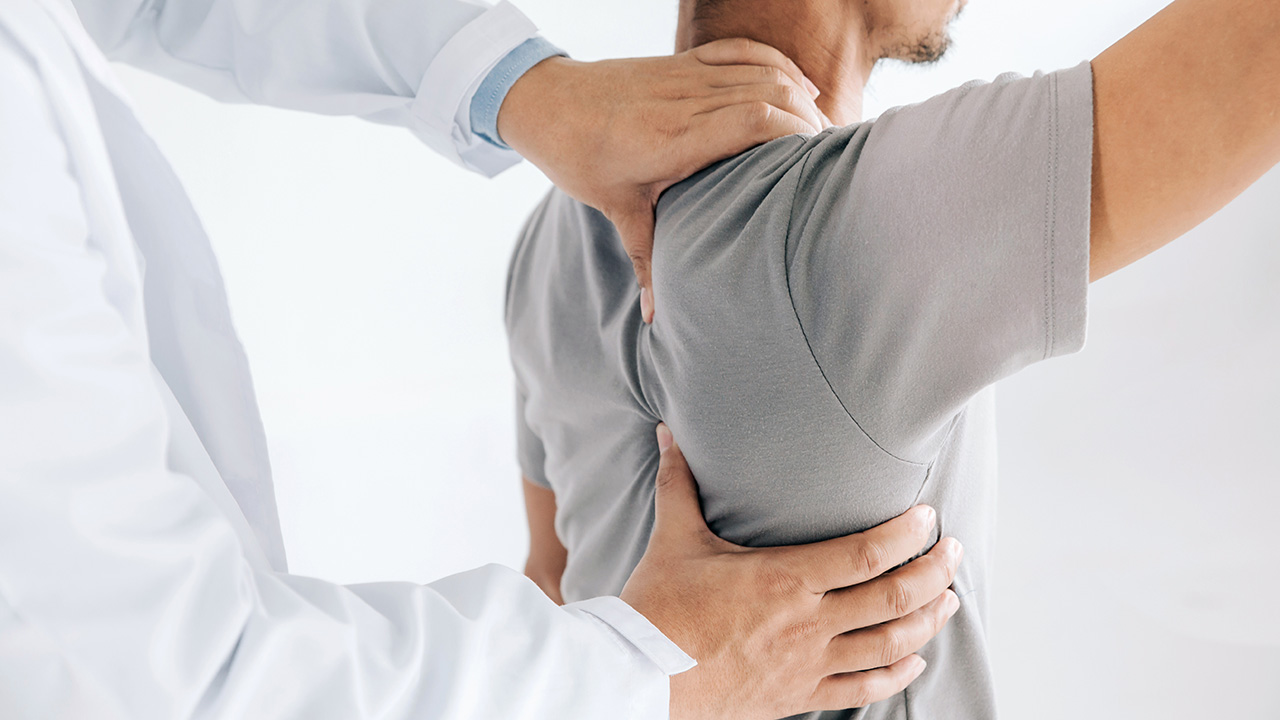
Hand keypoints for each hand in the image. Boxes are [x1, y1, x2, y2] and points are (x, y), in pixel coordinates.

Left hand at [497, 39, 829, 322]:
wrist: (544, 102)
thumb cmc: (577, 156)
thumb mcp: (615, 209)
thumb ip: (647, 259)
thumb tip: (656, 319)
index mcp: (672, 137)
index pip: (752, 120)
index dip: (795, 134)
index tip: (817, 163)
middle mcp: (685, 100)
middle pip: (770, 93)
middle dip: (810, 122)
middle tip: (831, 159)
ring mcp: (686, 75)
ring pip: (763, 70)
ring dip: (801, 96)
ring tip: (823, 134)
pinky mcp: (684, 60)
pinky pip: (743, 51)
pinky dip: (778, 64)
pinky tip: (801, 87)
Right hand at [621, 425, 962, 719]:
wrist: (638, 678)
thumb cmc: (658, 608)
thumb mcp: (674, 539)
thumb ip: (679, 484)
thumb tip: (667, 433)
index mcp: (785, 579)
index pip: (868, 553)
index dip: (908, 534)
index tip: (929, 517)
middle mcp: (807, 624)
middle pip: (894, 599)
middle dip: (935, 574)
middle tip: (955, 554)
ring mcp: (806, 664)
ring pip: (889, 646)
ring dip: (927, 621)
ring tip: (949, 601)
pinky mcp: (797, 695)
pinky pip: (861, 688)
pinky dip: (895, 673)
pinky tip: (914, 659)